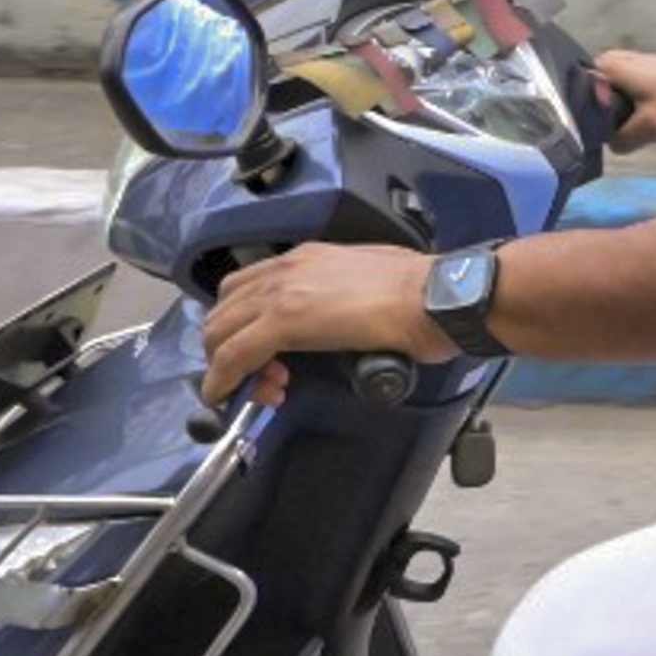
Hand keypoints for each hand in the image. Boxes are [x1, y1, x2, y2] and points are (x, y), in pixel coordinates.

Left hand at [195, 243, 443, 409]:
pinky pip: (232, 355)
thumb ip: (343, 296)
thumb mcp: (369, 282)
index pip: (245, 289)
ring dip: (227, 366)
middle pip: (223, 311)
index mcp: (305, 259)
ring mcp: (282, 293)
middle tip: (263, 378)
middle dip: (230, 349)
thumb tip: (345, 320)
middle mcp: (285, 269)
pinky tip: (225, 397)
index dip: (244, 326)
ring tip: (261, 390)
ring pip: (219, 332)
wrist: (436, 297)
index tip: (266, 357)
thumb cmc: (422, 293)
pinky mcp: (285, 321)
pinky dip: (221, 380)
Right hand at [590, 46, 655, 150]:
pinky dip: (633, 111)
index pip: (575, 97)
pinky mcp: (642, 74)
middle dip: (605, 119)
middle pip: (593, 100)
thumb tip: (610, 145)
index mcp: (605, 66)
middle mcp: (610, 61)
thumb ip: (621, 140)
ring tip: (636, 130)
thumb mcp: (650, 128)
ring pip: (611, 101)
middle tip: (622, 135)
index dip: (586, 119)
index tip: (601, 135)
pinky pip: (625, 98)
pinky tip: (646, 123)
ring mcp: (627, 66)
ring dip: (621, 117)